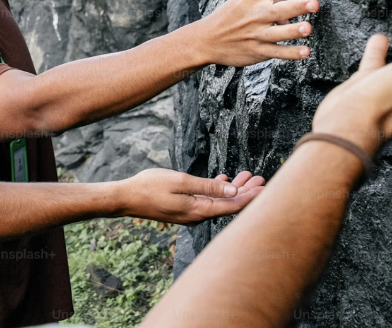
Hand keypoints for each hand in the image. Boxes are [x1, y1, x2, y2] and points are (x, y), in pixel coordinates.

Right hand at [117, 169, 265, 224]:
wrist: (126, 198)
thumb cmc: (150, 187)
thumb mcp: (181, 182)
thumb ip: (208, 186)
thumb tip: (233, 190)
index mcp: (198, 210)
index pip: (232, 206)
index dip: (251, 197)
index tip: (266, 188)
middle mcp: (197, 215)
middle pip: (229, 205)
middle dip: (246, 192)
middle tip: (260, 178)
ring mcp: (190, 213)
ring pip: (220, 202)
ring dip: (233, 189)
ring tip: (247, 176)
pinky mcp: (184, 209)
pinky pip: (207, 200)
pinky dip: (218, 190)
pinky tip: (224, 180)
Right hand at [193, 0, 327, 65]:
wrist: (206, 41)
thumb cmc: (229, 17)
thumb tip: (292, 6)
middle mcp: (257, 14)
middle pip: (280, 9)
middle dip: (297, 6)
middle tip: (314, 4)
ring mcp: (257, 34)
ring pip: (279, 33)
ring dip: (294, 31)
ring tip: (308, 28)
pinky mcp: (257, 51)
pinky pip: (277, 53)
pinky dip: (291, 53)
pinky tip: (305, 52)